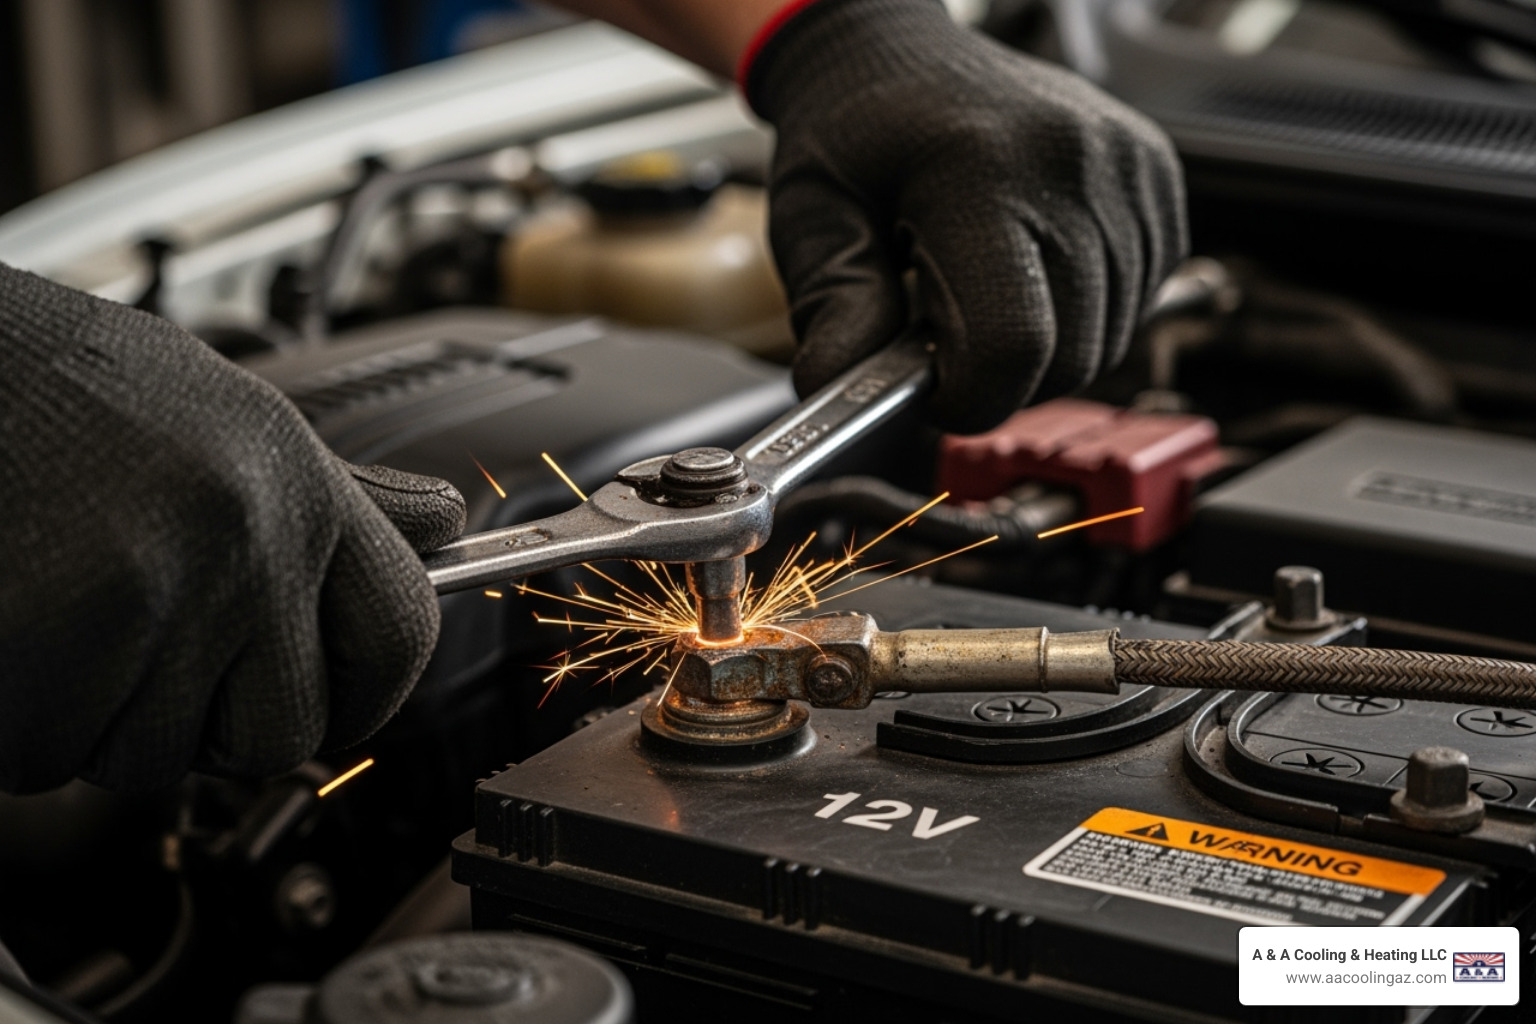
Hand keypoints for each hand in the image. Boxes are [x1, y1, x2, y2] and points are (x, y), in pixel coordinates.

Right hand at [0, 265, 464, 793]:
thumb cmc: (44, 385)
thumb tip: (439, 525)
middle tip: (145, 649)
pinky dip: (20, 719)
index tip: (335, 701)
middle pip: (283, 732)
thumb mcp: (215, 411)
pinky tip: (9, 623)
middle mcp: (242, 534)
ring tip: (58, 601)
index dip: (368, 693)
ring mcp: (150, 594)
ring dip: (99, 716)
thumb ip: (332, 493)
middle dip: (211, 723)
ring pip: (153, 758)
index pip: (401, 634)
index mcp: (292, 477)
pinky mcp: (48, 650)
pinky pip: (50, 758)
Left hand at [745, 0, 1186, 431]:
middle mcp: (1069, 162)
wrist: (901, 55)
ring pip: (1111, 339)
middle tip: (948, 341)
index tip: (933, 391)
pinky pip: (1140, 298)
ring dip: (1048, 350)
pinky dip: (1088, 313)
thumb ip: (833, 305)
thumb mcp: (814, 216)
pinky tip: (1032, 273)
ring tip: (984, 295)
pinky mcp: (1154, 175)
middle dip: (1006, 379)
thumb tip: (842, 384)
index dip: (970, 396)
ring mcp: (1125, 166)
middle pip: (1071, 354)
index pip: (1012, 343)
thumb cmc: (856, 131)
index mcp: (978, 171)